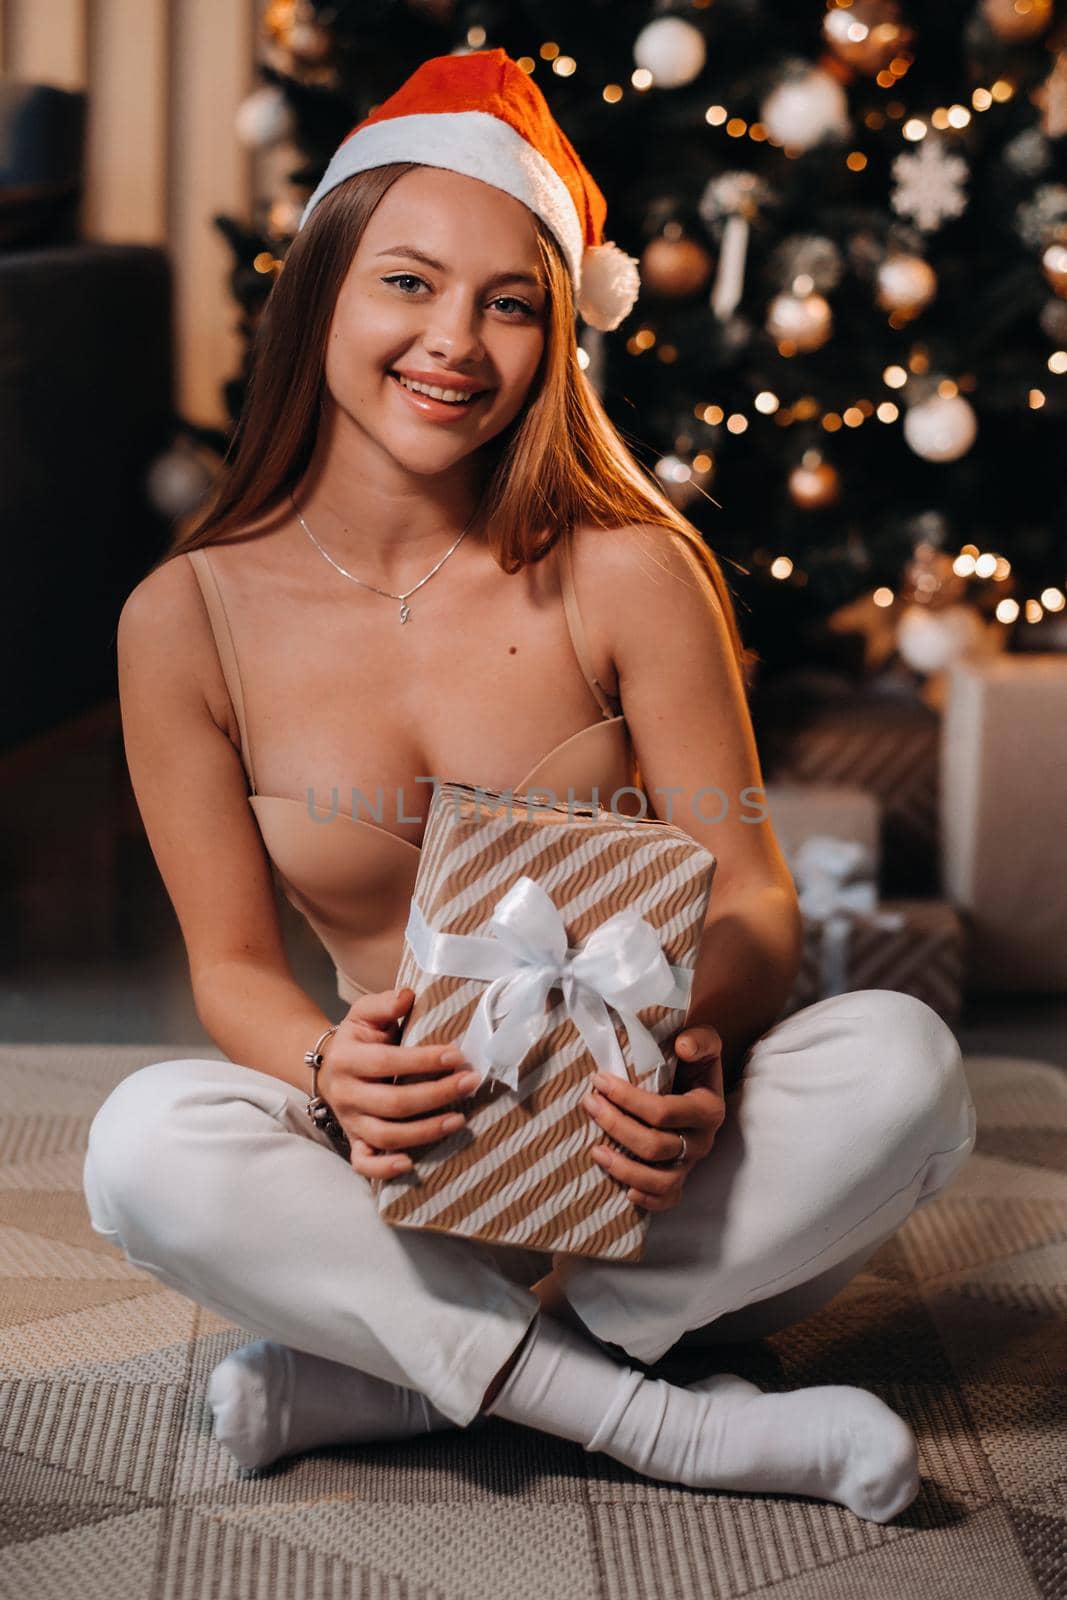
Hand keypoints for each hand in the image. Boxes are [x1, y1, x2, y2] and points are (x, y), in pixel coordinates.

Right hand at [318, 987, 479, 1180]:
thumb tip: (407, 997)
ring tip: (458, 1120)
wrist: (329, 1066)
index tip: (458, 1056)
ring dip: (424, 1131)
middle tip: (470, 1083)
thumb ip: (385, 1003)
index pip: (388, 1062)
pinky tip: (410, 1164)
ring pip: (385, 1136)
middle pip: (393, 1103)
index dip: (424, 1061)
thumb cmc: (358, 1038)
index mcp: (348, 1059)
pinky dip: (383, 1169)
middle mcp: (346, 1094)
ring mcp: (349, 1121)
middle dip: (436, 1094)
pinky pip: (363, 1163)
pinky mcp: (354, 1141)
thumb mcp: (365, 1014)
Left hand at [582, 1024, 725, 1211]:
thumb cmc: (692, 1062)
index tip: (598, 1080)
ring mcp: (692, 1163)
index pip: (663, 1112)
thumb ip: (700, 1039)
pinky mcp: (682, 1177)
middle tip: (588, 1104)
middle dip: (616, 1126)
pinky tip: (626, 1191)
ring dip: (624, 1169)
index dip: (627, 1099)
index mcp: (708, 1109)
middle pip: (655, 1146)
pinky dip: (649, 1200)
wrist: (699, 1082)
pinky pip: (669, 1199)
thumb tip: (682, 1046)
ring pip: (661, 1180)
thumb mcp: (704, 1042)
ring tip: (595, 1151)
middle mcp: (702, 1141)